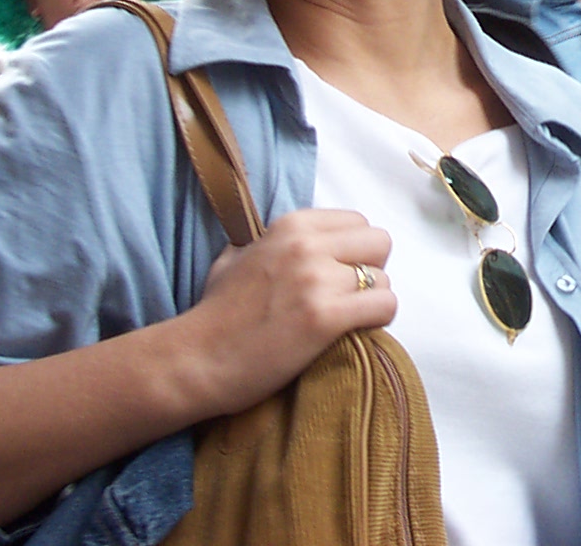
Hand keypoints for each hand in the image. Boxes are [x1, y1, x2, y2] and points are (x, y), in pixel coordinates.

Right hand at [178, 208, 394, 414]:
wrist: (196, 359)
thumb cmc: (215, 312)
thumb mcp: (237, 256)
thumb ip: (271, 242)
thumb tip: (296, 239)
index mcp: (290, 226)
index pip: (358, 222)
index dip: (355, 250)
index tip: (340, 272)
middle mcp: (306, 246)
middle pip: (380, 243)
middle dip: (372, 269)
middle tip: (350, 296)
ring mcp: (316, 281)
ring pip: (383, 279)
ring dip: (371, 301)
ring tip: (347, 320)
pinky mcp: (325, 318)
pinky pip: (384, 306)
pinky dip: (378, 320)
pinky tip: (356, 331)